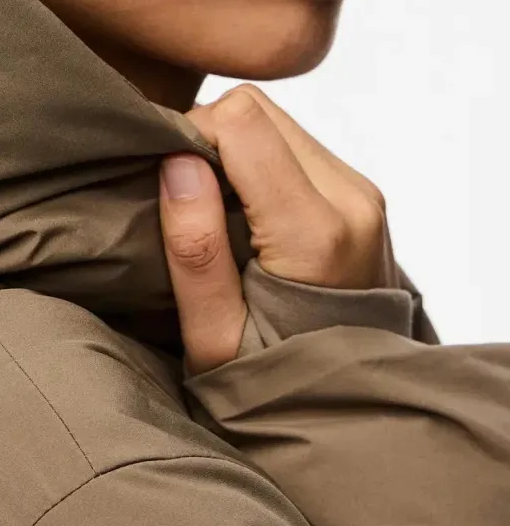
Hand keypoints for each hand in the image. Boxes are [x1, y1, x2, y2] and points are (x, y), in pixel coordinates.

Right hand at [159, 84, 395, 374]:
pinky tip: (240, 219)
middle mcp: (352, 200)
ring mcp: (364, 196)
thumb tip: (176, 164)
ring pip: (279, 123)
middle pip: (260, 112)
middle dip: (207, 141)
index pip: (242, 122)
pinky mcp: (363, 199)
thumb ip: (196, 252)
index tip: (160, 186)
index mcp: (315, 234)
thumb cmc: (270, 387)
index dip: (186, 138)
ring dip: (233, 154)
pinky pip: (297, 149)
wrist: (347, 413)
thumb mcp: (215, 339)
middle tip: (178, 202)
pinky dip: (257, 167)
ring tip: (208, 215)